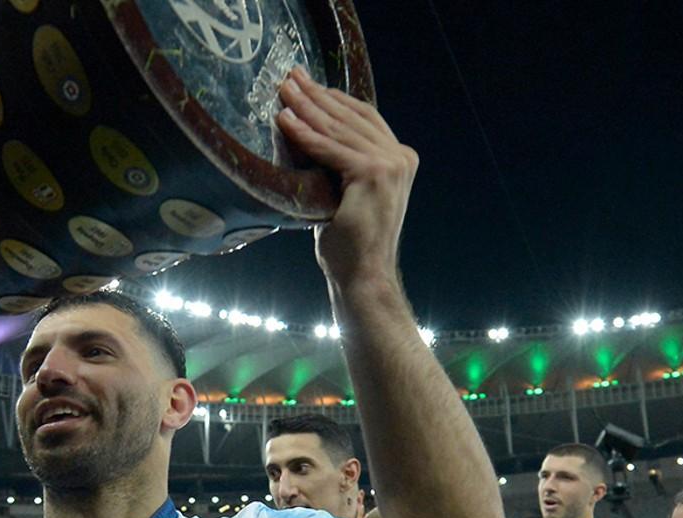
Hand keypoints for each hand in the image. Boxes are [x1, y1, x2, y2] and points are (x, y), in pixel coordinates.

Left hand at [276, 67, 417, 287]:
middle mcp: (400, 157)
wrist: (364, 274)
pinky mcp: (372, 174)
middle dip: (317, 95)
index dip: (334, 98)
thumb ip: (341, 166)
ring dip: (307, 107)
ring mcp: (390, 164)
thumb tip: (310, 139)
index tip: (307, 84)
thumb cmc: (350, 243)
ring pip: (339, 129)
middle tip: (290, 77)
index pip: (363, 117)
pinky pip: (330, 148)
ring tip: (283, 91)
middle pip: (351, 116)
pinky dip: (305, 134)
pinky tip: (285, 120)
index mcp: (400, 158)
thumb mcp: (346, 193)